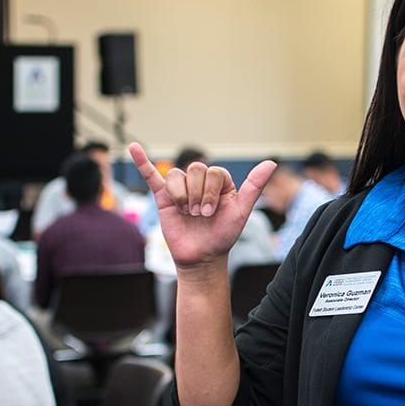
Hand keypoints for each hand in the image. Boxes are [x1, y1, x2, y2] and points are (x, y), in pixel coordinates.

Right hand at [128, 142, 275, 270]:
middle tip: (199, 215)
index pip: (213, 171)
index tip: (211, 213)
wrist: (202, 258)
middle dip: (197, 194)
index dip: (210, 191)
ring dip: (181, 196)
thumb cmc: (223, 236)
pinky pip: (152, 175)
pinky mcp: (164, 197)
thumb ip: (254, 186)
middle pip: (195, 170)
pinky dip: (142, 161)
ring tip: (186, 213)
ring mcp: (181, 188)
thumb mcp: (241, 211)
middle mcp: (200, 182)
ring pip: (177, 176)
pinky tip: (133, 148)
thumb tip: (271, 162)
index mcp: (220, 182)